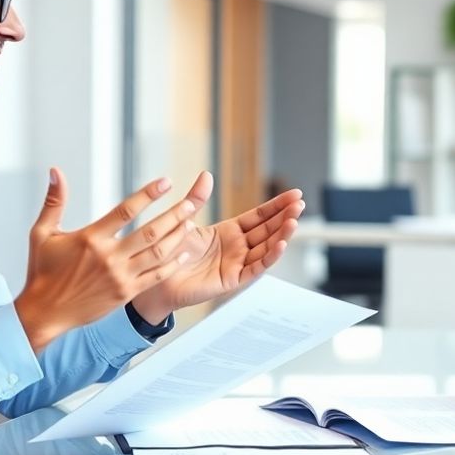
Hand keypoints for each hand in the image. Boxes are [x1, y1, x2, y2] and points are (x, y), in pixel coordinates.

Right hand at [13, 168, 200, 350]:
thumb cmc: (42, 271)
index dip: (148, 194)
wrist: (45, 312)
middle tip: (191, 202)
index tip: (165, 182)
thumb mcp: (42, 234)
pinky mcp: (126, 293)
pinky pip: (156, 277)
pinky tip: (184, 252)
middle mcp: (108, 257)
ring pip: (157, 254)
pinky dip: (172, 264)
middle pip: (150, 232)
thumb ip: (54, 201)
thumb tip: (55, 171)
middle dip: (174, 215)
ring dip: (177, 236)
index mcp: (90, 238)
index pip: (126, 210)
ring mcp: (120, 277)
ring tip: (191, 222)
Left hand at [131, 174, 303, 322]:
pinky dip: (269, 257)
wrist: (155, 277)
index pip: (259, 216)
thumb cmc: (168, 251)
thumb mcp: (185, 219)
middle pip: (268, 230)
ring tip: (294, 221)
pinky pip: (255, 268)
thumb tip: (206, 174)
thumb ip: (197, 198)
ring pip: (266, 248)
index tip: (294, 195)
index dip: (277, 206)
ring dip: (282, 235)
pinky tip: (281, 244)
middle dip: (285, 217)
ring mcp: (237, 263)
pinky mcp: (233, 279)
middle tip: (299, 205)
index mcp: (229, 232)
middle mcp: (237, 247)